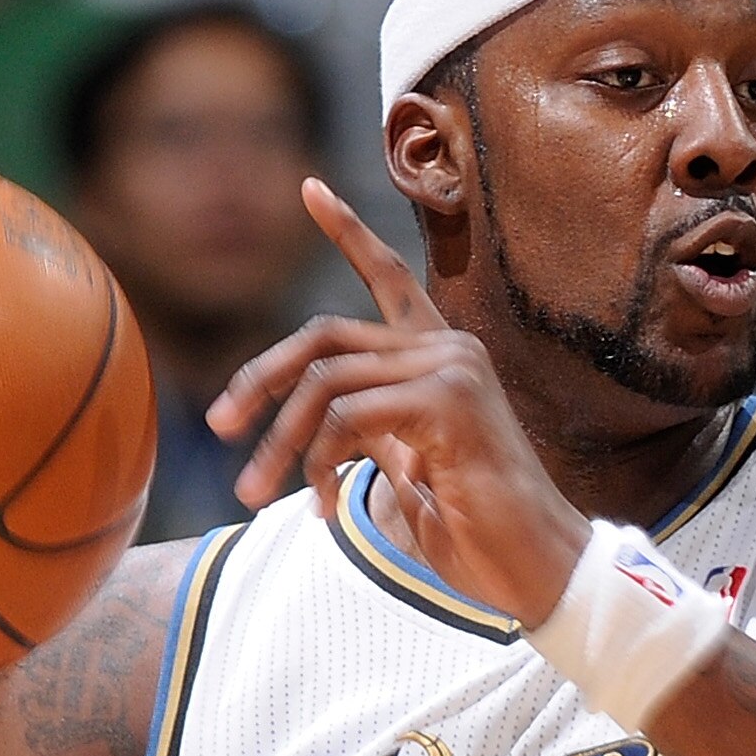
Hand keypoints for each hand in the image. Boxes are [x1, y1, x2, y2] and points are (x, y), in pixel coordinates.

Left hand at [208, 180, 588, 625]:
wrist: (534, 567)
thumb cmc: (475, 530)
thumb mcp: (404, 468)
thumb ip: (366, 428)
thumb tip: (309, 418)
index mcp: (440, 359)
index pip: (388, 278)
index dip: (348, 232)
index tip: (310, 188)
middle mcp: (449, 350)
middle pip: (324, 335)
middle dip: (260, 379)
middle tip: (221, 428)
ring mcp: (452, 369)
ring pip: (324, 380)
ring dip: (280, 443)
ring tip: (256, 491)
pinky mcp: (449, 401)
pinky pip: (347, 417)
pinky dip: (319, 464)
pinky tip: (326, 507)